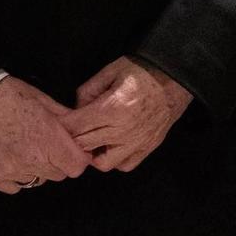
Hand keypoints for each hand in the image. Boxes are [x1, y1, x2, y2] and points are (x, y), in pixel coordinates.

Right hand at [0, 76, 92, 193]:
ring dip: (37, 169)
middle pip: (58, 174)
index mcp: (48, 140)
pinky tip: (11, 158)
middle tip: (47, 144)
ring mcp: (9, 170)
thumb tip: (80, 128)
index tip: (73, 149)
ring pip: (37, 181)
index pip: (77, 166)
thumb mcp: (42, 100)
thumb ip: (65, 118)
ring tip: (26, 149)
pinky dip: (16, 176)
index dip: (78, 157)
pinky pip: (14, 186)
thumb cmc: (6, 94)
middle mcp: (31, 160)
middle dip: (58, 161)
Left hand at [62, 57, 192, 172]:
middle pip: (84, 145)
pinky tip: (113, 145)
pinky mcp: (148, 147)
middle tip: (73, 130)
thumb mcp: (111, 71)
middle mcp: (123, 130)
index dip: (63, 125)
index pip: (76, 127)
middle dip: (73, 139)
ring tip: (94, 140)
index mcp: (112, 108)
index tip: (59, 121)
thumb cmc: (143, 71)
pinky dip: (116, 159)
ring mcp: (137, 141)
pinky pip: (126, 165)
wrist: (176, 77)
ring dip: (94, 153)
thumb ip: (88, 90)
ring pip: (104, 163)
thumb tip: (76, 108)